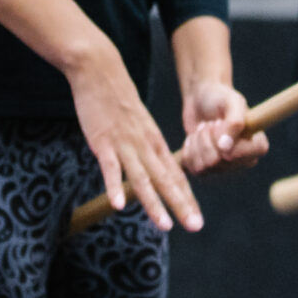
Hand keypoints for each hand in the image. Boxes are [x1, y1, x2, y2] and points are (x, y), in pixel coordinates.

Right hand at [66, 48, 204, 231]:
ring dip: (154, 203)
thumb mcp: (139, 124)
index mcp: (154, 142)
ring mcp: (125, 144)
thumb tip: (153, 168)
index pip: (176, 175)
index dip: (186, 198)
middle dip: (181, 205)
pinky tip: (120, 206)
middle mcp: (145, 146)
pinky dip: (116, 187)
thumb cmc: (118, 99)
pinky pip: (111, 169)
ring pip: (143, 178)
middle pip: (166, 180)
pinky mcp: (104, 142)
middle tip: (195, 227)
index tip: (197, 220)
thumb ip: (146, 147)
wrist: (100, 70)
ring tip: (164, 226)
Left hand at [178, 80, 267, 175]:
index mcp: (257, 144)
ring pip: (203, 166)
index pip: (246, 155)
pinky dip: (188, 149)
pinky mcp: (206, 170)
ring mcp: (224, 168)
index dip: (228, 141)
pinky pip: (192, 167)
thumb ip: (234, 123)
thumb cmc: (220, 98)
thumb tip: (226, 149)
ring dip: (197, 142)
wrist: (201, 99)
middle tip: (212, 123)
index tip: (221, 122)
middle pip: (218, 161)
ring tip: (204, 129)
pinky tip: (195, 138)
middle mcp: (243, 160)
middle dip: (208, 137)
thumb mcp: (232, 101)